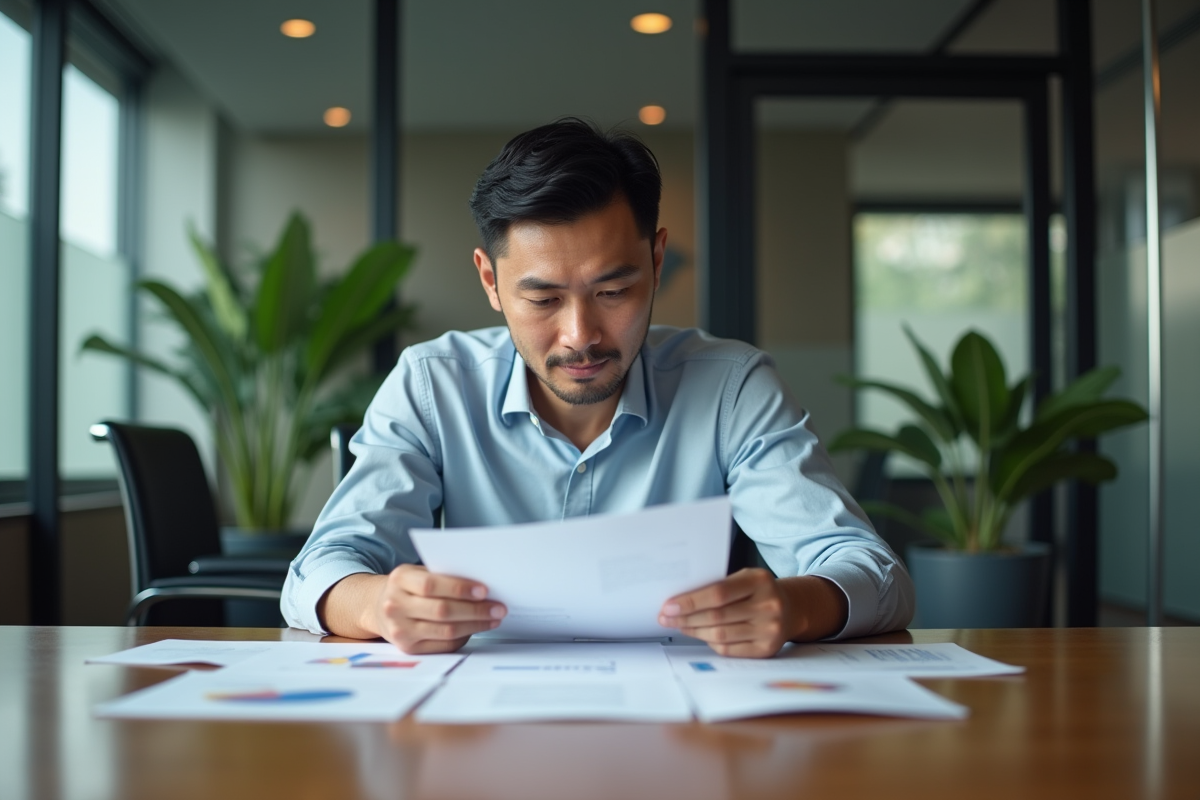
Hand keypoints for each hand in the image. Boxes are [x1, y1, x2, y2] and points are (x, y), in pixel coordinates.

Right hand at [321, 566, 506, 653]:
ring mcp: (400, 630)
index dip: (459, 588)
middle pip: (442, 610)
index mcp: (400, 580)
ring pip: (446, 630)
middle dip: (475, 610)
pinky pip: (443, 645)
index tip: (484, 590)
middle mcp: (396, 606)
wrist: (379, 607)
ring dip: (475, 625)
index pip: (431, 585)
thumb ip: (442, 575)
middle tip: (498, 607)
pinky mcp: (408, 648)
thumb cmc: (408, 587)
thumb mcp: (417, 572)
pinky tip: (476, 628)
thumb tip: (481, 585)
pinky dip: (464, 636)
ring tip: (493, 618)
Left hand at [658, 570, 847, 657]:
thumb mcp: (745, 578)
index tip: (669, 605)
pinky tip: (699, 634)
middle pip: (717, 617)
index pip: (718, 593)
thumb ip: (719, 586)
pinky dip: (709, 642)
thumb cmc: (758, 590)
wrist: (791, 608)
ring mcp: (769, 630)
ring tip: (678, 625)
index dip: (691, 601)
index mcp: (760, 581)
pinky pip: (729, 649)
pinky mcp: (766, 650)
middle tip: (666, 618)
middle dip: (685, 618)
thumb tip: (680, 601)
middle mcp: (768, 606)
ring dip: (693, 631)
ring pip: (720, 635)